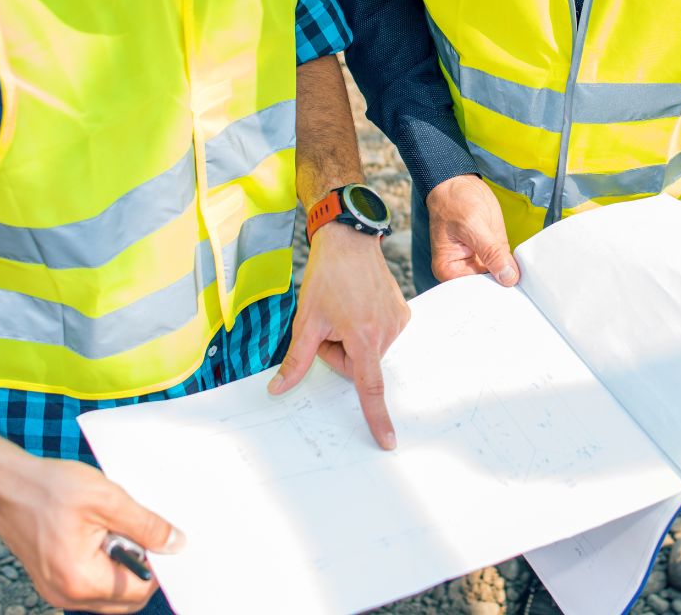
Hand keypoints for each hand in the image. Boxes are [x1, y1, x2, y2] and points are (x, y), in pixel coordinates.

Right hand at [0, 445, 184, 612]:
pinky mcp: (53, 581)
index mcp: (82, 581)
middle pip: (125, 598)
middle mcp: (67, 597)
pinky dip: (103, 562)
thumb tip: (175, 544)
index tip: (160, 536)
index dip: (156, 564)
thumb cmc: (50, 488)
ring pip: (109, 592)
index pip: (139, 591)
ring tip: (110, 527)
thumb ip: (146, 525)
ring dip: (120, 563)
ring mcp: (57, 592)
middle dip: (138, 566)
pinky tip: (97, 531)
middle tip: (133, 529)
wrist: (5, 485)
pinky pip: (91, 583)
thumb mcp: (108, 499)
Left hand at [268, 223, 409, 449]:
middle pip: (358, 365)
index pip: (369, 387)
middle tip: (328, 323)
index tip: (387, 441)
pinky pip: (380, 334)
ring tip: (343, 308)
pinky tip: (357, 303)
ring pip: (368, 350)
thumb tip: (277, 389)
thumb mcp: (306, 319)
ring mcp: (397, 321)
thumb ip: (295, 360)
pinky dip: (365, 327)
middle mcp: (387, 331)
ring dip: (352, 338)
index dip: (377, 417)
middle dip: (339, 352)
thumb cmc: (327, 276)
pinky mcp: (402, 311)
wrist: (349, 240)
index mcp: (363, 337)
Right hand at [426, 174, 519, 285]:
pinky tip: (526, 270)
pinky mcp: (493, 251)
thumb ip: (491, 252)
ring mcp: (480, 261)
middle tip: (525, 295)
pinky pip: (507, 265)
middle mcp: (464, 270)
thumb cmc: (453, 201)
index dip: (492, 295)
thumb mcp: (472, 225)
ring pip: (500, 278)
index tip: (511, 298)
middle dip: (504, 289)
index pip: (472, 292)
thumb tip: (508, 277)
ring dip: (513, 279)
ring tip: (528, 287)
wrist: (458, 183)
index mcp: (449, 270)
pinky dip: (517, 266)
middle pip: (486, 288)